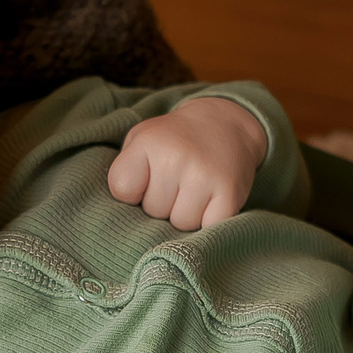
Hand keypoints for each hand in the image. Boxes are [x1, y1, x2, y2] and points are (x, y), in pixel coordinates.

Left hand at [106, 96, 266, 230]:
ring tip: (194, 190)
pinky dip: (209, 220)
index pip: (122, 189)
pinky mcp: (230, 194)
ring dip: (186, 213)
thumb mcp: (142, 139)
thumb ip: (125, 170)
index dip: (133, 190)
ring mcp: (205, 176)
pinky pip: (209, 228)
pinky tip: (211, 199)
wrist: (226, 123)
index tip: (146, 178)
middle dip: (163, 203)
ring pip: (181, 223)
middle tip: (177, 182)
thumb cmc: (175, 140)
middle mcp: (176, 158)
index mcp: (149, 142)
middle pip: (154, 211)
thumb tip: (125, 216)